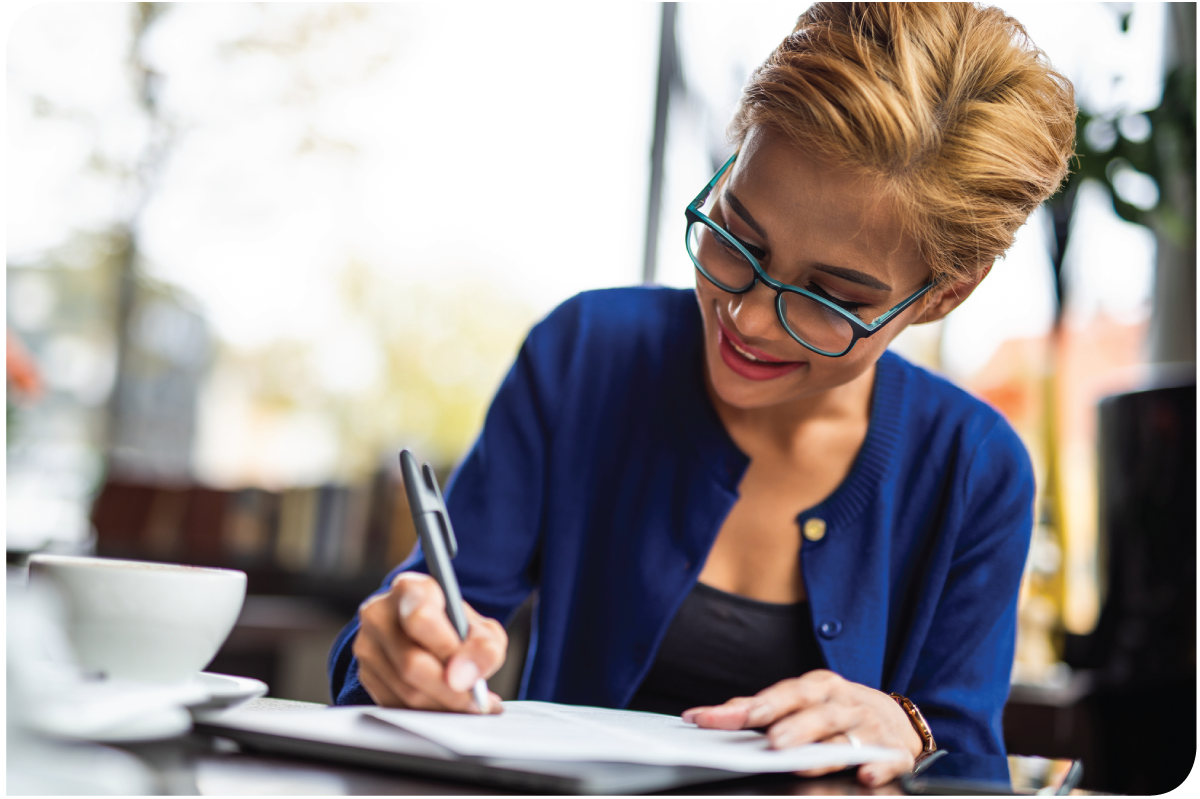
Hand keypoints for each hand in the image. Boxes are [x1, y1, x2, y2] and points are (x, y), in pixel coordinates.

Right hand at [353, 572, 506, 712]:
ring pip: (404, 690)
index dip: (446, 650)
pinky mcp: (365, 674)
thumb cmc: (454, 626)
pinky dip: (427, 713)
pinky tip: (449, 708)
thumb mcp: (480, 628)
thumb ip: (484, 647)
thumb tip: (467, 677)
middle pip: (411, 663)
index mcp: (410, 589)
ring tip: (470, 706)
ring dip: (442, 706)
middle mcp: (379, 613)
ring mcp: (367, 645)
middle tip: (477, 702)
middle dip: (450, 690)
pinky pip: (396, 705)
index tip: (469, 674)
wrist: (426, 632)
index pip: (420, 619)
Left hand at [683, 670, 921, 786]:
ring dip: (824, 749)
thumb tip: (720, 713)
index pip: (781, 694)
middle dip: (792, 725)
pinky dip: (878, 766)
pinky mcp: (893, 752)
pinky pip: (888, 760)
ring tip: (800, 762)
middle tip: (770, 741)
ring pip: (845, 738)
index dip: (749, 707)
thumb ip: (765, 708)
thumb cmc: (836, 710)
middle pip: (815, 712)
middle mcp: (842, 704)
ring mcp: (869, 727)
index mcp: (818, 687)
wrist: (896, 719)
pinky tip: (865, 775)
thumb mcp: (804, 701)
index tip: (711, 719)